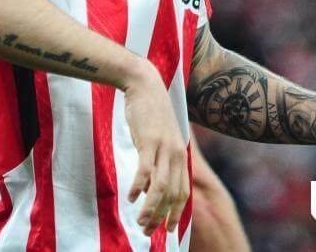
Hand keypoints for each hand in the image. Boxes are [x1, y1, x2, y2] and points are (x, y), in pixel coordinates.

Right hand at [123, 62, 189, 236]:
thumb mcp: (160, 138)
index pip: (183, 193)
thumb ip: (160, 158)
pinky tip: (132, 197)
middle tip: (148, 231)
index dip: (176, 214)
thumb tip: (152, 181)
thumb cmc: (150, 112)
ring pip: (160, 187)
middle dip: (161, 217)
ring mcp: (164, 148)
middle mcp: (176, 154)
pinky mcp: (149, 140)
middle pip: (172, 195)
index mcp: (180, 155)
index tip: (167, 230)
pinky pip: (146, 170)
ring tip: (140, 221)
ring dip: (150, 208)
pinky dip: (139, 186)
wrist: (144, 84)